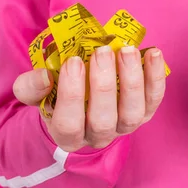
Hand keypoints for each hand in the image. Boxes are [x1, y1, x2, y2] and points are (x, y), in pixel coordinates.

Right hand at [13, 46, 166, 151]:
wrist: (81, 100)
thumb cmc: (55, 95)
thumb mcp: (35, 92)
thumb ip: (31, 86)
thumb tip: (45, 77)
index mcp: (67, 135)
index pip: (69, 124)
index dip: (71, 94)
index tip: (73, 61)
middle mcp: (98, 137)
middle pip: (103, 121)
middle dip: (103, 85)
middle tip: (102, 51)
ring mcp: (124, 127)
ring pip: (132, 113)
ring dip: (132, 80)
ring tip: (127, 50)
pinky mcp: (145, 113)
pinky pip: (154, 99)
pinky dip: (156, 77)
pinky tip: (153, 53)